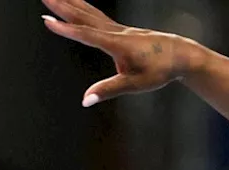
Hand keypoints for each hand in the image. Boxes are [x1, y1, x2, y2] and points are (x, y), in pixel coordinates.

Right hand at [41, 0, 196, 105]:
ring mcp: (119, 28)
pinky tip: (75, 3)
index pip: (88, 35)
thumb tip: (85, 100)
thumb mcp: (136, 85)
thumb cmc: (160, 71)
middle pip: (85, 18)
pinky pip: (96, 15)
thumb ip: (109, 90)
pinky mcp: (120, 29)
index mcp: (118, 45)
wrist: (180, 54)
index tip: (47, 21)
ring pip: (90, 13)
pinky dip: (83, 7)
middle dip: (63, 7)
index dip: (67, 29)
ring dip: (70, 3)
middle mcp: (117, 32)